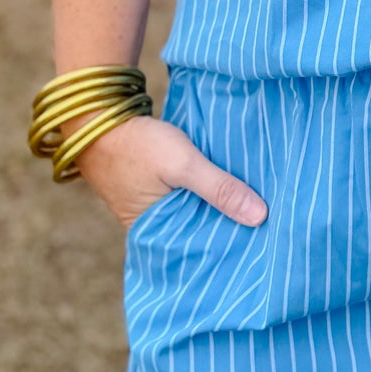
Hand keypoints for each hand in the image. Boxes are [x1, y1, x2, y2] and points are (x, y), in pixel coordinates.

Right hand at [66, 113, 268, 228]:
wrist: (98, 118)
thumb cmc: (139, 145)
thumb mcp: (183, 164)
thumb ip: (219, 188)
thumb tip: (261, 217)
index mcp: (157, 234)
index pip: (202, 252)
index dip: (231, 248)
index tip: (266, 248)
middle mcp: (154, 229)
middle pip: (200, 234)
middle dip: (229, 230)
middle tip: (272, 230)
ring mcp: (153, 209)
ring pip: (195, 215)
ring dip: (218, 210)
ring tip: (259, 210)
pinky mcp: (155, 190)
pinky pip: (187, 199)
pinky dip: (205, 195)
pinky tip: (230, 189)